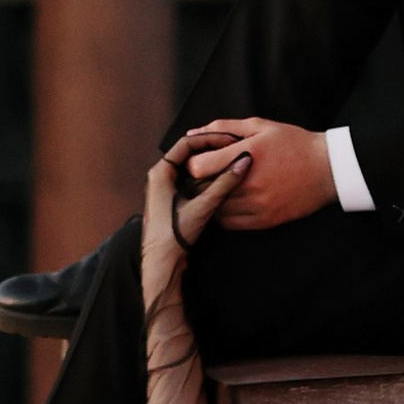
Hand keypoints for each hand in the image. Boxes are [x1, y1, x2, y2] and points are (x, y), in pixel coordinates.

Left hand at [140, 129, 245, 309]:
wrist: (160, 265)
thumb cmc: (174, 235)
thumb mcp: (203, 207)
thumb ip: (224, 184)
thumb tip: (243, 162)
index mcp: (160, 172)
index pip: (187, 143)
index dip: (210, 139)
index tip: (230, 139)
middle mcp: (160, 177)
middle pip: (189, 155)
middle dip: (212, 151)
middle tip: (233, 148)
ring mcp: (165, 189)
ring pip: (191, 169)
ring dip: (210, 166)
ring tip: (231, 162)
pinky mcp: (171, 201)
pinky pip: (190, 181)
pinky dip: (206, 179)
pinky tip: (222, 183)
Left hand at [176, 116, 335, 231]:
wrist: (327, 169)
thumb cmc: (293, 143)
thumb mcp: (259, 125)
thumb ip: (223, 127)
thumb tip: (193, 133)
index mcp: (246, 155)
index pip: (199, 167)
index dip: (194, 162)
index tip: (201, 159)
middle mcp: (250, 183)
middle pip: (204, 189)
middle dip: (200, 181)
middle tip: (208, 174)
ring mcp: (258, 204)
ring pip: (215, 208)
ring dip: (212, 198)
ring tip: (221, 187)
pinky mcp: (265, 220)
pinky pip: (231, 223)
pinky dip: (224, 213)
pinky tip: (232, 201)